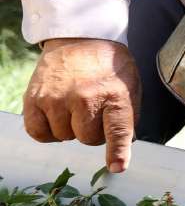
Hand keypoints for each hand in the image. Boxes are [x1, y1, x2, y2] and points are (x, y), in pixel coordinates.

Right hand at [23, 38, 141, 172]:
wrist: (82, 38)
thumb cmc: (109, 67)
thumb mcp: (130, 86)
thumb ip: (128, 118)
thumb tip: (123, 150)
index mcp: (114, 94)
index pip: (117, 129)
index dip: (117, 151)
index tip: (117, 166)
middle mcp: (85, 97)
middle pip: (88, 139)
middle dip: (93, 131)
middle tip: (94, 110)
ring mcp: (57, 99)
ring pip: (64, 137)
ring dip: (70, 128)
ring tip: (75, 105)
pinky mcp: (34, 99)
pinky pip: (39, 133)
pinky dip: (48, 131)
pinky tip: (57, 115)